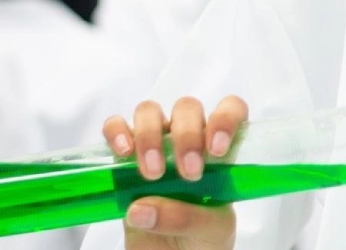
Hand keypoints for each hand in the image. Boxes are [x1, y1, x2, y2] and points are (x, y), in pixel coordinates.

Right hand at [102, 96, 247, 248]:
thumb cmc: (202, 241)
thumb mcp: (210, 231)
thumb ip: (186, 218)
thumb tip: (142, 208)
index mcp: (219, 152)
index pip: (230, 110)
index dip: (225, 119)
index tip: (216, 150)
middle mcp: (188, 141)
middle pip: (187, 108)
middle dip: (187, 135)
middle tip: (189, 174)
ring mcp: (155, 146)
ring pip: (150, 112)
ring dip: (150, 135)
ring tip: (151, 174)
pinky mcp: (124, 159)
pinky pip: (115, 128)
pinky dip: (116, 132)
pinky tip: (123, 153)